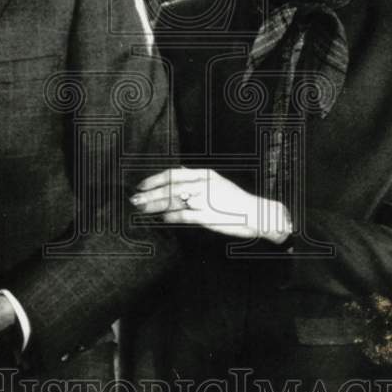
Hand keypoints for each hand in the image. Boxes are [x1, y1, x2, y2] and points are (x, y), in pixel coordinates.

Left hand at [131, 167, 290, 242]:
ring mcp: (204, 200)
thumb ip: (197, 179)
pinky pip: (182, 215)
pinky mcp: (206, 216)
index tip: (141, 186)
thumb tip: (178, 172)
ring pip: (172, 201)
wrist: (257, 213)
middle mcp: (202, 185)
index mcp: (204, 174)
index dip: (154, 180)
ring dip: (154, 205)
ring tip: (142, 209)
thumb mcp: (217, 183)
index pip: (173, 174)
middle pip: (168, 188)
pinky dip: (169, 217)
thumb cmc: (236, 201)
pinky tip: (161, 219)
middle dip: (149, 194)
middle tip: (134, 199)